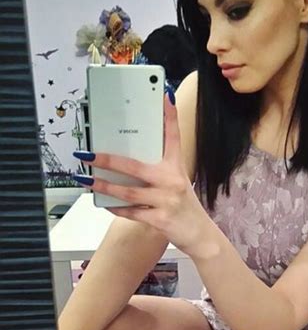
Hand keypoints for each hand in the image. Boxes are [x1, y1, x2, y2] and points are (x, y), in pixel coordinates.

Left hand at [73, 94, 209, 256]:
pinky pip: (131, 212)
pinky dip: (116, 208)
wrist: (199, 234)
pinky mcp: (160, 218)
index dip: (169, 115)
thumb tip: (125, 161)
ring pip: (128, 191)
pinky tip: (104, 202)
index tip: (164, 95)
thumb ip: (156, 170)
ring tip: (86, 179)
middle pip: (136, 166)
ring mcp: (166, 200)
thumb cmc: (184, 205)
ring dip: (104, 185)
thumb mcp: (176, 182)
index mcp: (176, 167)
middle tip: (88, 154)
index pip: (173, 137)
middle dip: (108, 160)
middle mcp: (172, 181)